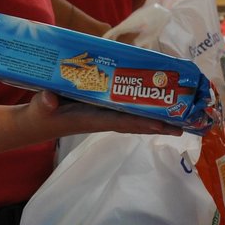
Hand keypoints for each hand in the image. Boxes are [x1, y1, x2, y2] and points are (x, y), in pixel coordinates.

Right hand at [19, 90, 179, 139]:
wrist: (38, 121)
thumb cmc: (40, 114)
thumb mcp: (40, 108)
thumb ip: (44, 102)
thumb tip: (49, 99)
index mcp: (92, 119)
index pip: (123, 121)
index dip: (143, 122)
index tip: (164, 124)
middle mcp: (104, 118)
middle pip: (137, 122)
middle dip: (160, 124)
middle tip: (186, 125)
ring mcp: (105, 114)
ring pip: (136, 117)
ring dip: (158, 118)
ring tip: (182, 118)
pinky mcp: (103, 109)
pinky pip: (128, 110)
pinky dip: (144, 109)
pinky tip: (159, 104)